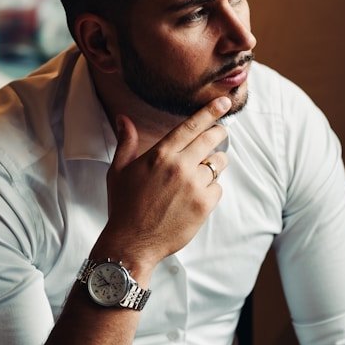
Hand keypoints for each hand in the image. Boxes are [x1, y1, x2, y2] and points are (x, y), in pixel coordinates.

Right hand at [98, 96, 230, 268]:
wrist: (132, 242)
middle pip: (212, 140)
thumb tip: (123, 119)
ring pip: (217, 165)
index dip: (210, 111)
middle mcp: (179, 166)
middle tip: (220, 133)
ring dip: (214, 165)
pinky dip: (211, 190)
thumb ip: (126, 142)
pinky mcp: (204, 205)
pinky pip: (218, 188)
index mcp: (160, 154)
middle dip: (219, 133)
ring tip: (202, 173)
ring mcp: (194, 186)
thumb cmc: (123, 205)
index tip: (224, 102)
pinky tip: (196, 196)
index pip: (191, 126)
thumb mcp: (119, 170)